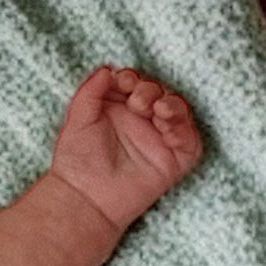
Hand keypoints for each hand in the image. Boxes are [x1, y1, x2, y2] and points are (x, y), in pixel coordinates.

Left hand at [49, 64, 203, 234]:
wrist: (83, 197)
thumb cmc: (76, 161)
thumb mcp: (77, 118)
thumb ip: (90, 91)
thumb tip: (107, 68)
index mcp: (120, 109)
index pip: (135, 83)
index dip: (132, 78)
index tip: (122, 81)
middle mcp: (142, 121)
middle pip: (158, 92)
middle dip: (149, 90)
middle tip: (135, 101)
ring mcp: (159, 140)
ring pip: (177, 110)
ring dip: (169, 102)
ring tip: (155, 108)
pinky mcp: (173, 160)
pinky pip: (189, 140)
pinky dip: (182, 127)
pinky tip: (166, 124)